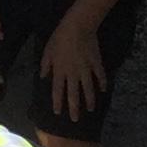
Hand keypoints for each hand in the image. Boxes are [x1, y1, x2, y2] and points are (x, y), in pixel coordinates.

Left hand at [41, 10, 107, 126]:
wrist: (77, 26)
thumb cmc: (59, 37)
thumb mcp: (48, 50)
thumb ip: (45, 64)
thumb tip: (42, 76)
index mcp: (60, 71)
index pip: (58, 91)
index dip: (58, 102)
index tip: (58, 112)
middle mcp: (73, 73)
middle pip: (73, 94)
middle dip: (74, 108)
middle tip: (75, 120)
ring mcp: (85, 69)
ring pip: (88, 88)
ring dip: (89, 100)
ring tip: (91, 109)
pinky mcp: (95, 62)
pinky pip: (99, 75)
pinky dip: (102, 83)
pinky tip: (103, 90)